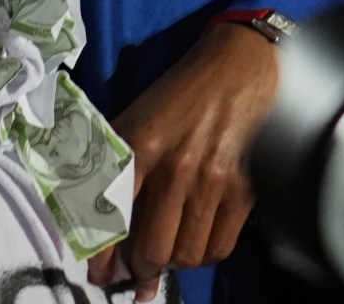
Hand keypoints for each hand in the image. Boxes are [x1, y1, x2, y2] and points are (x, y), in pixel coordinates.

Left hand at [88, 23, 278, 299]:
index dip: (102, 254)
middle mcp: (174, 169)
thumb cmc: (178, 94)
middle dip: (139, 269)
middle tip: (134, 273)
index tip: (98, 274)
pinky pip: (219, 246)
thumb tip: (104, 214)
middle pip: (153, 249)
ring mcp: (213, 183)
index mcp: (138, 146)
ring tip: (164, 258)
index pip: (111, 215)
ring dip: (172, 265)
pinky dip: (203, 256)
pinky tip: (193, 248)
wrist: (237, 69)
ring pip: (186, 254)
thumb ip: (116, 162)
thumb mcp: (135, 118)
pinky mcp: (244, 192)